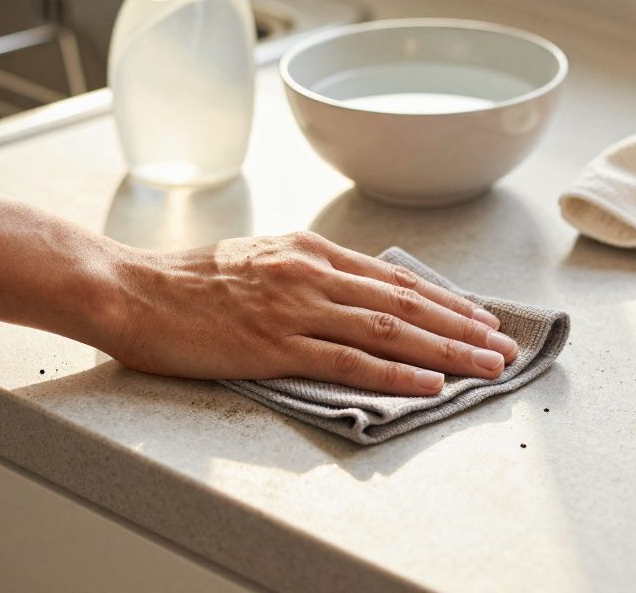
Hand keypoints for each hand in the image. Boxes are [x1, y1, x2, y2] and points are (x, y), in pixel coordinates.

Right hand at [95, 231, 515, 395]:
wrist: (130, 289)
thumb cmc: (186, 281)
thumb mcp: (256, 259)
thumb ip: (304, 271)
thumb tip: (346, 290)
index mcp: (308, 250)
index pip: (393, 278)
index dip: (444, 299)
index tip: (480, 316)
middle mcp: (311, 272)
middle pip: (405, 302)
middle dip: (463, 325)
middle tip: (504, 345)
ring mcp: (295, 308)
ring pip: (390, 330)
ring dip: (447, 350)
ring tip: (487, 366)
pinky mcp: (274, 345)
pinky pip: (348, 362)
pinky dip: (396, 373)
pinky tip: (430, 384)